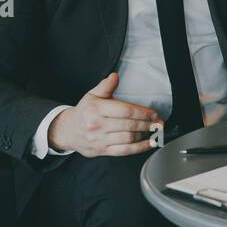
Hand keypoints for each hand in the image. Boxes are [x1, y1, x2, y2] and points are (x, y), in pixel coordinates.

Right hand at [48, 73, 163, 156]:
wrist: (68, 131)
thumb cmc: (84, 112)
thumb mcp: (92, 95)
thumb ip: (106, 86)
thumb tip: (115, 76)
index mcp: (96, 109)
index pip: (124, 111)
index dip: (142, 112)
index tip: (153, 113)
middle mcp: (97, 125)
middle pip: (128, 125)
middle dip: (147, 124)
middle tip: (159, 122)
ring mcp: (100, 140)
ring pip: (128, 138)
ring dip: (145, 135)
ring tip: (155, 130)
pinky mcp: (103, 151)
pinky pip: (124, 151)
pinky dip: (139, 148)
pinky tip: (149, 143)